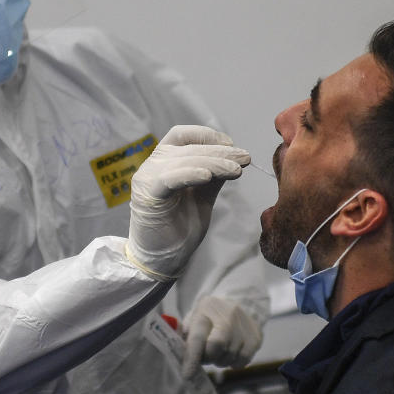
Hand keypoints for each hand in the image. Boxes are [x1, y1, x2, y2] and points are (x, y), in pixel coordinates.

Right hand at [126, 125, 248, 279]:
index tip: (232, 145)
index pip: (183, 135)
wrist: (161, 258)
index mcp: (164, 161)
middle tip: (245, 158)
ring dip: (214, 162)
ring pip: (184, 160)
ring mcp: (148, 178)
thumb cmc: (180, 226)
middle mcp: (153, 164)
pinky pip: (171, 178)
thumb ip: (214, 175)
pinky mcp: (148, 195)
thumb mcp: (202, 195)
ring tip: (237, 170)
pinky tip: (209, 176)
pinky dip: (191, 173)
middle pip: (189, 148)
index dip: (208, 136)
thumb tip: (236, 156)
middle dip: (220, 151)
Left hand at [182, 295, 263, 376]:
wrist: (239, 304)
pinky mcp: (256, 337)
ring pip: (230, 355)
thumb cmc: (209, 317)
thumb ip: (184, 337)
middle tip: (205, 356)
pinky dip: (234, 362)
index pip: (198, 336)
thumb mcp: (193, 319)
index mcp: (207, 308)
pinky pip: (243, 360)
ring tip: (219, 351)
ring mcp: (244, 324)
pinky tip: (231, 353)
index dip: (192, 357)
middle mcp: (228, 313)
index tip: (187, 374)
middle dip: (208, 357)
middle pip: (217, 346)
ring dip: (221, 360)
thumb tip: (180, 357)